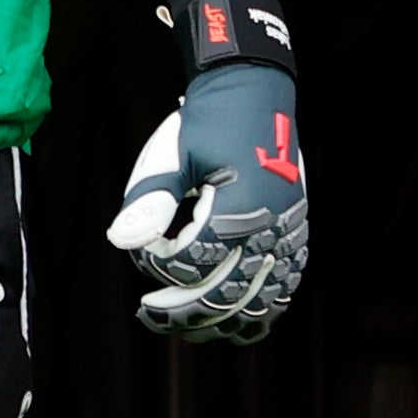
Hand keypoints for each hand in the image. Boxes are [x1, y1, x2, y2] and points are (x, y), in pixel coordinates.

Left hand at [109, 62, 306, 341]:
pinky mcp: (296, 233)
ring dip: (219, 323)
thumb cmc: (210, 120)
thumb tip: (120, 242)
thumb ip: (148, 201)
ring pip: (260, 303)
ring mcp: (290, 233)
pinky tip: (231, 321)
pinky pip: (285, 287)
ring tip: (183, 328)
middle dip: (181, 311)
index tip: (142, 249)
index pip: (192, 263)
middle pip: (225, 295)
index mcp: (240, 207)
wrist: (255, 90)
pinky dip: (259, 309)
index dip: (159, 266)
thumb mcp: (171, 154)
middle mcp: (272, 227)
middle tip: (147, 313)